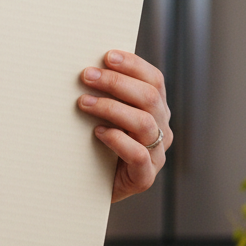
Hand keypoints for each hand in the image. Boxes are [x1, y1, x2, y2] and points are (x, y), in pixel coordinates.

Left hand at [78, 50, 171, 202]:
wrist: (89, 189)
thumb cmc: (95, 144)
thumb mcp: (103, 114)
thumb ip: (104, 93)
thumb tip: (85, 66)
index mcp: (156, 110)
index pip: (154, 80)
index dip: (133, 65)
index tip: (107, 56)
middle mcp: (162, 129)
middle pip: (149, 98)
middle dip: (116, 83)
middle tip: (86, 75)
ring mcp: (157, 154)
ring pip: (145, 124)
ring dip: (112, 108)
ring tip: (84, 103)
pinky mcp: (145, 177)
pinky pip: (139, 155)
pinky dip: (118, 141)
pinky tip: (98, 133)